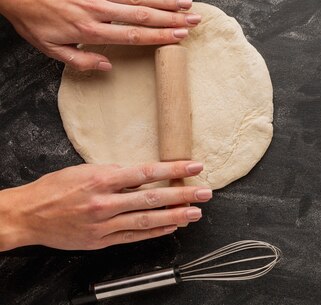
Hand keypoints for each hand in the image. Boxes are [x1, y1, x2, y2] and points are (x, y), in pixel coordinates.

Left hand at [0, 0, 200, 70]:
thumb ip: (81, 60)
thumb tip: (108, 66)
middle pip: (141, 14)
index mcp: (89, 30)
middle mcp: (97, 9)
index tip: (179, 37)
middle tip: (194, 21)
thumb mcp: (50, 49)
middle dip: (171, 18)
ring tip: (187, 4)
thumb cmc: (34, 20)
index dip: (158, 36)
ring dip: (165, 0)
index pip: (132, 34)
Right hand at [0, 161, 211, 250]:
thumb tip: (147, 174)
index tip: (195, 166)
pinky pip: (134, 236)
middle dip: (183, 195)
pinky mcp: (101, 241)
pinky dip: (155, 232)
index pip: (147, 172)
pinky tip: (171, 227)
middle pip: (153, 198)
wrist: (28, 215)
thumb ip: (117, 174)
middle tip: (205, 193)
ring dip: (175, 216)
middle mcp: (105, 202)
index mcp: (102, 179)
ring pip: (147, 220)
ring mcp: (104, 224)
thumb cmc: (56, 188)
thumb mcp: (86, 170)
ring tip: (195, 213)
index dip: (174, 169)